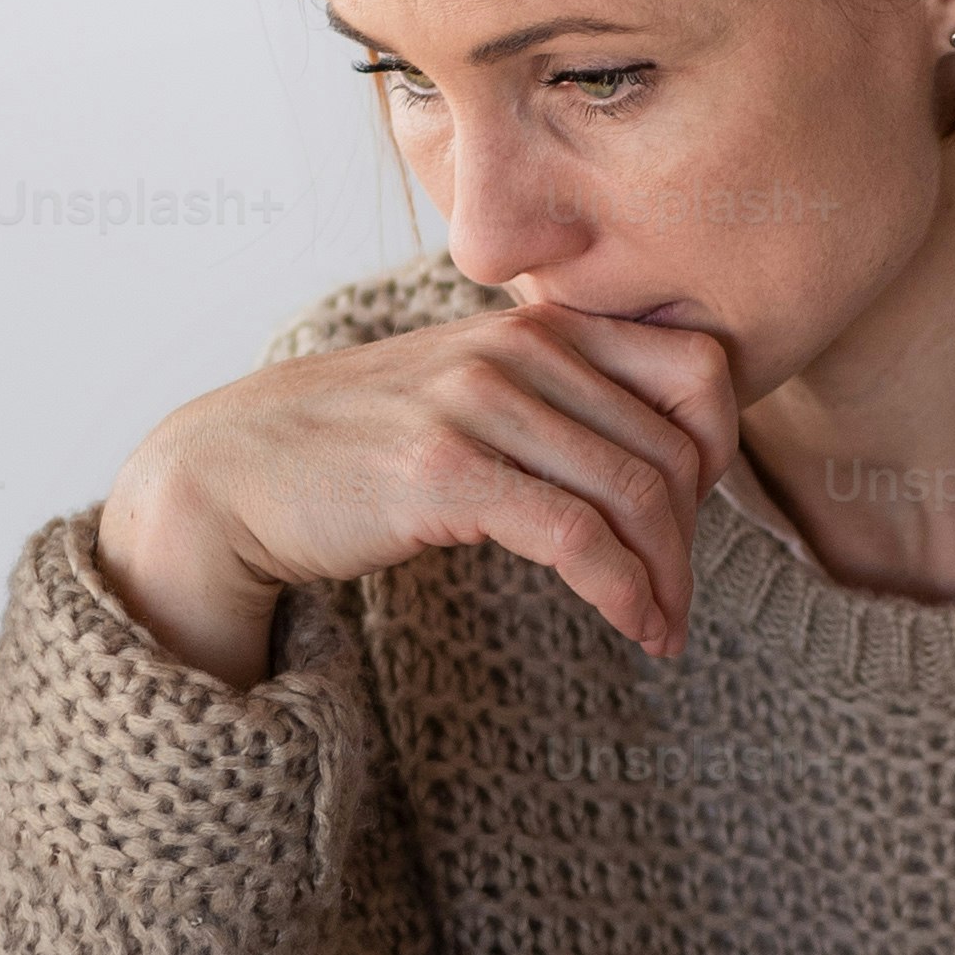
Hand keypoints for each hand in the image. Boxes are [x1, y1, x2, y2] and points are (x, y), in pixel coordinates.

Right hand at [94, 301, 743, 682]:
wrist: (233, 468)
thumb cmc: (360, 443)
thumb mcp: (471, 391)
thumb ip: (557, 398)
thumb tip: (663, 456)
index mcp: (538, 326)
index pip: (700, 368)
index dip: (721, 450)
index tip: (696, 516)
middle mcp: (519, 352)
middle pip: (676, 447)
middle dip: (694, 539)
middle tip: (678, 599)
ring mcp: (479, 406)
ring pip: (637, 496)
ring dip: (667, 580)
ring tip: (662, 629)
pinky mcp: (445, 473)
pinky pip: (578, 538)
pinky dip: (625, 593)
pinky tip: (634, 627)